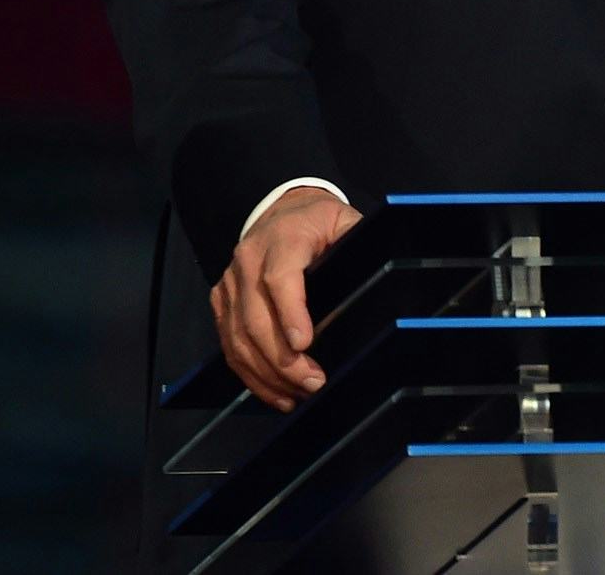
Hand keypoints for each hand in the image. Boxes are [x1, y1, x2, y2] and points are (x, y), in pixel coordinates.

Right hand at [212, 185, 361, 411]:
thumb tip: (382, 274)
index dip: (290, 312)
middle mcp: (248, 261)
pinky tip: (275, 391)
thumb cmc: (318, 220)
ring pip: (239, 337)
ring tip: (297, 394)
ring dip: (266, 372)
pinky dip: (251, 373)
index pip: (279, 278)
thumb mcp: (345, 220)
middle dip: (282, 358)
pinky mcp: (222, 303)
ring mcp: (230, 284)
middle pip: (256, 317)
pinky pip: (230, 344)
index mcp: (282, 238)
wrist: (281, 210)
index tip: (305, 344)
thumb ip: (358, 243)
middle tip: (313, 382)